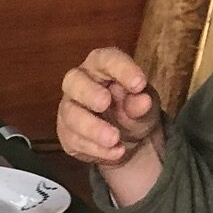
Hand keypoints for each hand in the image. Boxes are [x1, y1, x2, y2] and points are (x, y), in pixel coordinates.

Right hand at [57, 47, 164, 205]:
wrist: (124, 139)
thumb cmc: (134, 111)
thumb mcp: (146, 107)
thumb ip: (142, 104)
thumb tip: (142, 100)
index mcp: (102, 66)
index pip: (106, 59)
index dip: (121, 69)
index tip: (139, 84)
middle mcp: (80, 83)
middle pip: (74, 81)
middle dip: (89, 93)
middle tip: (105, 104)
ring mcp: (69, 109)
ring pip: (70, 115)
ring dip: (92, 128)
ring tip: (115, 139)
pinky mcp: (66, 134)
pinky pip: (74, 141)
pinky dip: (95, 149)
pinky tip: (115, 153)